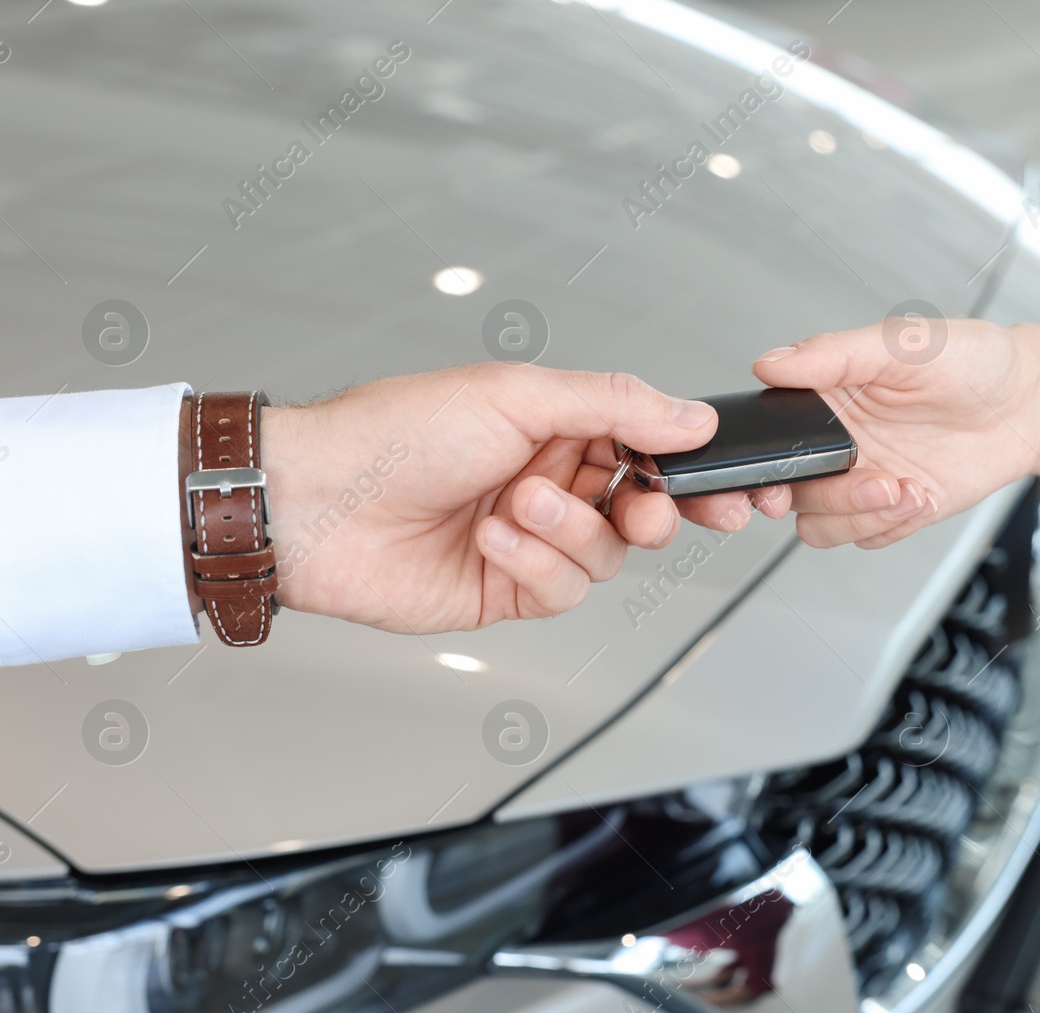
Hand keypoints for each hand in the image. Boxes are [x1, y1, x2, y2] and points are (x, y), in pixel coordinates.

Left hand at [256, 364, 716, 631]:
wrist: (316, 504)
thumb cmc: (395, 433)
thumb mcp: (516, 395)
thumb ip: (614, 405)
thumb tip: (693, 418)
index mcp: (556, 425)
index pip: (647, 446)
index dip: (688, 468)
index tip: (723, 485)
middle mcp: (549, 482)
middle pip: (642, 508)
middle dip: (652, 511)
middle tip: (646, 508)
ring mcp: (528, 540)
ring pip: (605, 554)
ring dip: (568, 531)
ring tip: (517, 506)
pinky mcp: (505, 591)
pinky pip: (560, 591)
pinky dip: (534, 563)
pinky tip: (491, 538)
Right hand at [678, 320, 1039, 547]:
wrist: (1030, 403)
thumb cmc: (972, 360)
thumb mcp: (903, 344)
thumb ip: (834, 354)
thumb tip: (773, 361)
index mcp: (821, 398)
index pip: (764, 436)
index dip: (754, 466)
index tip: (776, 479)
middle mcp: (832, 443)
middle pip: (788, 492)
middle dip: (824, 499)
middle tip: (868, 483)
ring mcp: (859, 480)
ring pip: (819, 524)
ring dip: (861, 516)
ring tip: (908, 488)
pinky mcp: (891, 509)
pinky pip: (864, 538)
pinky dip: (890, 526)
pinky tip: (923, 495)